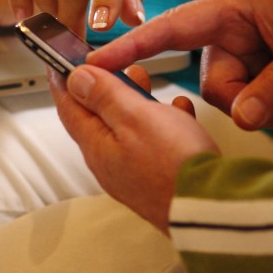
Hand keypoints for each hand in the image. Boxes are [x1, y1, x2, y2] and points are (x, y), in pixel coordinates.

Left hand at [50, 64, 215, 232]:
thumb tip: (76, 80)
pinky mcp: (160, 179)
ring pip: (129, 129)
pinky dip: (162, 123)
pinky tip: (179, 113)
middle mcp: (111, 164)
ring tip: (144, 81)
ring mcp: (135, 174)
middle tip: (110, 65)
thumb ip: (104, 96)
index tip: (58, 62)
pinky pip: (155, 143)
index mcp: (98, 147)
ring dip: (134, 102)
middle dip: (104, 87)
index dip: (63, 81)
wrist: (214, 209)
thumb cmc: (175, 166)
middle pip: (99, 118)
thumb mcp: (135, 117)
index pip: (69, 108)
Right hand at [88, 0, 272, 131]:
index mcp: (231, 10)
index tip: (94, 63)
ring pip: (237, 103)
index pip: (171, 29)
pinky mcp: (255, 76)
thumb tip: (242, 118)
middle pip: (216, 86)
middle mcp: (228, 34)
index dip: (131, 47)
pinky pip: (256, 108)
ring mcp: (241, 57)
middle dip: (261, 98)